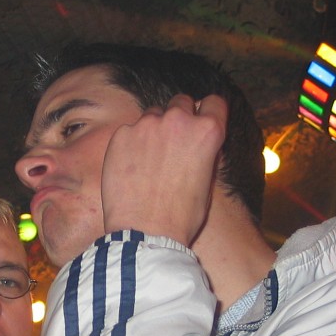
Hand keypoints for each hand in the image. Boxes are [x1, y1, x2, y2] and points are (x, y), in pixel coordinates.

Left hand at [101, 93, 226, 246]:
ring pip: (154, 114)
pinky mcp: (121, 135)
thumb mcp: (207, 183)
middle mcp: (178, 120)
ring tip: (150, 160)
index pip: (214, 102)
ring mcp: (147, 125)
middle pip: (182, 102)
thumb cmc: (181, 217)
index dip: (209, 112)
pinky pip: (130, 130)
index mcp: (207, 131)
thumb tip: (201, 141)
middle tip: (174, 143)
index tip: (202, 121)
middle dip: (180, 118)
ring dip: (155, 129)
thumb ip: (205, 153)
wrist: (145, 234)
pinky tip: (132, 168)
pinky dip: (132, 143)